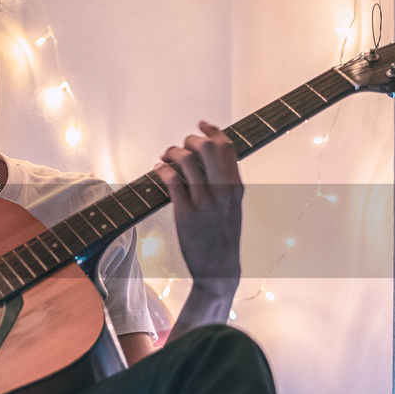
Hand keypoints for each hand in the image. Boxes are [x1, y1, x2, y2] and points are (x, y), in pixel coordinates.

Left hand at [153, 121, 242, 299]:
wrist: (219, 269)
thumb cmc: (223, 238)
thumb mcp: (233, 207)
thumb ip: (226, 184)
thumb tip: (212, 161)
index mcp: (236, 187)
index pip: (228, 147)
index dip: (213, 130)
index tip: (201, 124)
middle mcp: (223, 190)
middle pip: (207, 146)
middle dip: (190, 140)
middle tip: (180, 147)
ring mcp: (205, 201)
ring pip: (187, 160)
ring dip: (172, 152)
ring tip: (165, 156)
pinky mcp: (186, 212)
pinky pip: (172, 180)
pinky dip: (162, 168)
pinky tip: (158, 168)